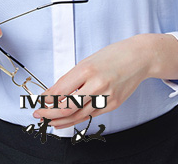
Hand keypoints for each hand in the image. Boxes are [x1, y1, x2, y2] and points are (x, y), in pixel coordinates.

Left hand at [32, 35, 152, 129]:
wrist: (139, 57)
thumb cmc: (113, 56)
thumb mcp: (88, 61)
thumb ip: (72, 78)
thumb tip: (53, 93)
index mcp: (87, 69)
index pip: (60, 90)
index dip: (46, 100)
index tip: (37, 102)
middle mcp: (97, 84)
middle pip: (67, 107)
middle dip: (49, 113)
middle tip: (39, 114)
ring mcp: (106, 96)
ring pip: (78, 115)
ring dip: (61, 120)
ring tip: (49, 121)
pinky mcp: (113, 105)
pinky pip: (91, 115)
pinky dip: (77, 119)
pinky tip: (68, 120)